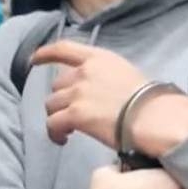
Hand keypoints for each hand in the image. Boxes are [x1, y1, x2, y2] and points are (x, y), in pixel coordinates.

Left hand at [31, 41, 151, 146]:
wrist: (153, 117)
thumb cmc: (149, 101)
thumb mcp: (126, 75)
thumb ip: (106, 77)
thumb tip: (98, 92)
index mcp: (99, 58)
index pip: (65, 49)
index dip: (46, 53)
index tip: (34, 58)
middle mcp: (84, 72)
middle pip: (58, 85)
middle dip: (63, 99)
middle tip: (73, 114)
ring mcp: (78, 93)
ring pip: (52, 105)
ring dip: (58, 117)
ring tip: (69, 131)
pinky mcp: (76, 114)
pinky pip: (53, 124)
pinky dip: (55, 133)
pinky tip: (63, 139)